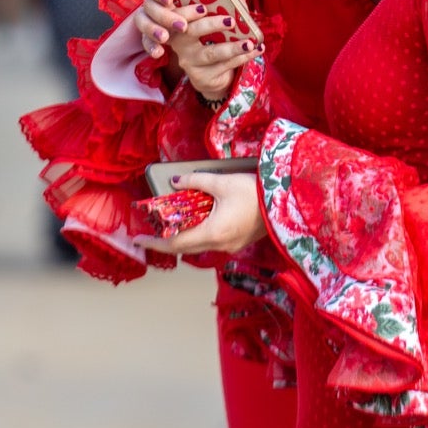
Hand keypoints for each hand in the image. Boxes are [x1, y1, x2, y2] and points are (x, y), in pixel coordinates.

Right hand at [132, 0, 258, 104]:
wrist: (213, 75)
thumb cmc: (215, 39)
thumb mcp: (216, 21)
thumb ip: (224, 5)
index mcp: (180, 24)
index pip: (177, 14)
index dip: (186, 11)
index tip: (202, 7)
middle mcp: (179, 43)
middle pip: (191, 32)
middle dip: (211, 25)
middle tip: (230, 21)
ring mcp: (189, 62)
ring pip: (211, 53)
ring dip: (233, 47)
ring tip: (249, 43)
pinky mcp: (202, 77)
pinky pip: (224, 66)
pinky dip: (243, 57)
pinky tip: (256, 49)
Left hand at [133, 171, 266, 256]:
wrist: (288, 201)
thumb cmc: (256, 193)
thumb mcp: (223, 182)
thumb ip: (196, 181)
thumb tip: (176, 181)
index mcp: (213, 233)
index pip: (176, 243)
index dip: (155, 242)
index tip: (139, 239)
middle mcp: (221, 245)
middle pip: (186, 247)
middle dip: (166, 240)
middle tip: (151, 231)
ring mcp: (231, 246)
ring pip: (200, 244)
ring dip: (185, 235)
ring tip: (174, 221)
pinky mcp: (239, 242)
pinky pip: (213, 240)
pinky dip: (201, 232)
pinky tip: (200, 217)